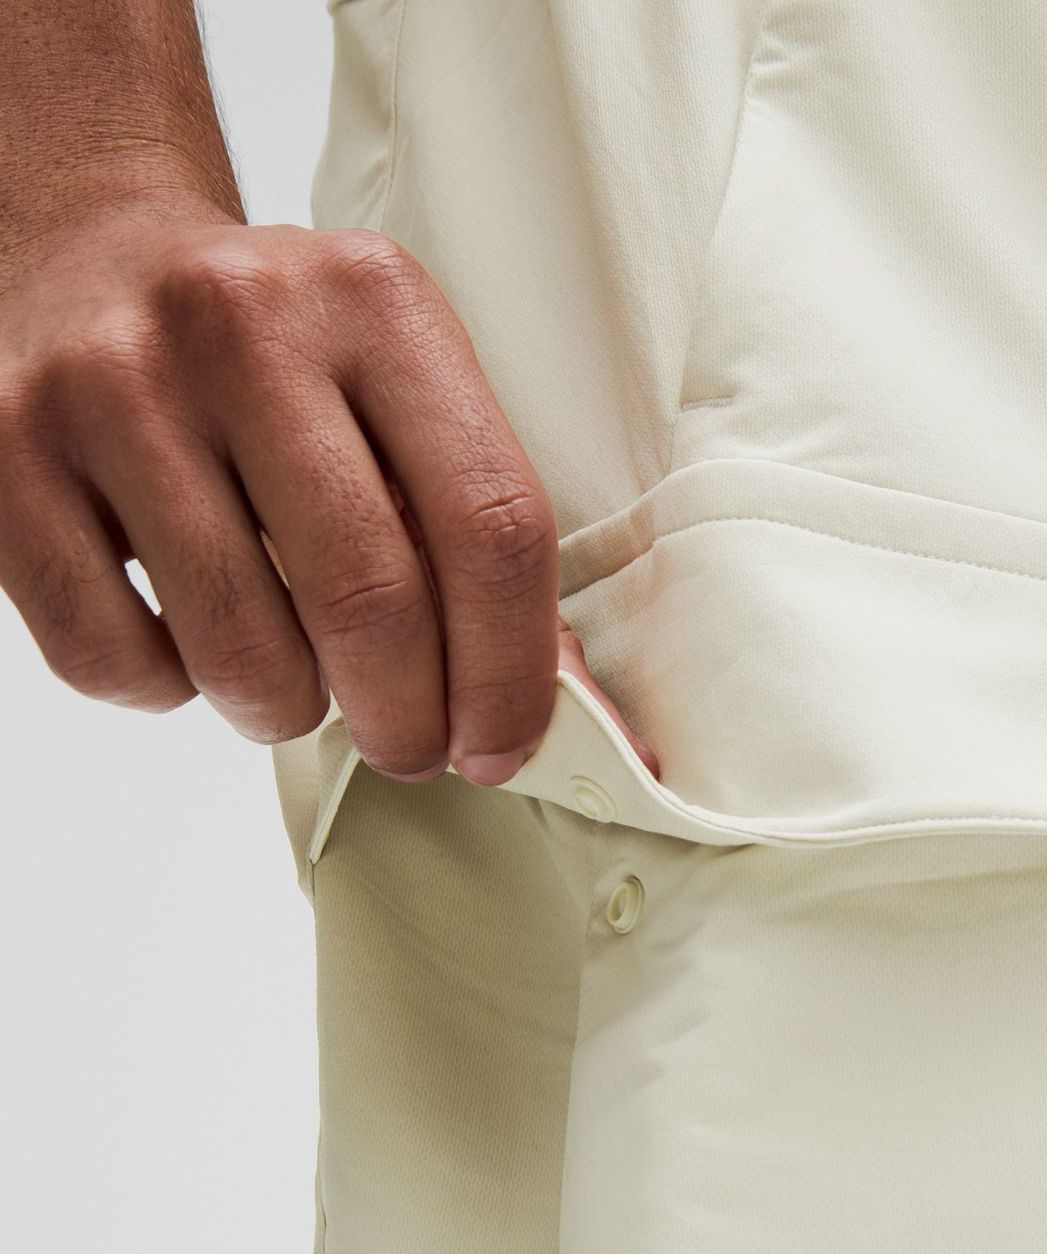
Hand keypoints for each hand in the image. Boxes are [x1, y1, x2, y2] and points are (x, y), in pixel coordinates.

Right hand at [0, 196, 658, 783]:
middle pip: (369, 600)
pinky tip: (187, 641)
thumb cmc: (268, 353)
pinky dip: (169, 691)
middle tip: (408, 746)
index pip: (492, 521)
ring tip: (292, 684)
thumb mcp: (392, 380)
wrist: (84, 254)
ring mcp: (110, 387)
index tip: (501, 743)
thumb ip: (466, 515)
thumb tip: (534, 692)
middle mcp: (239, 325)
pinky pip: (113, 660)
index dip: (510, 669)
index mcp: (374, 300)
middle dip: (406, 721)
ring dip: (285, 712)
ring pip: (240, 651)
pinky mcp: (5, 456)